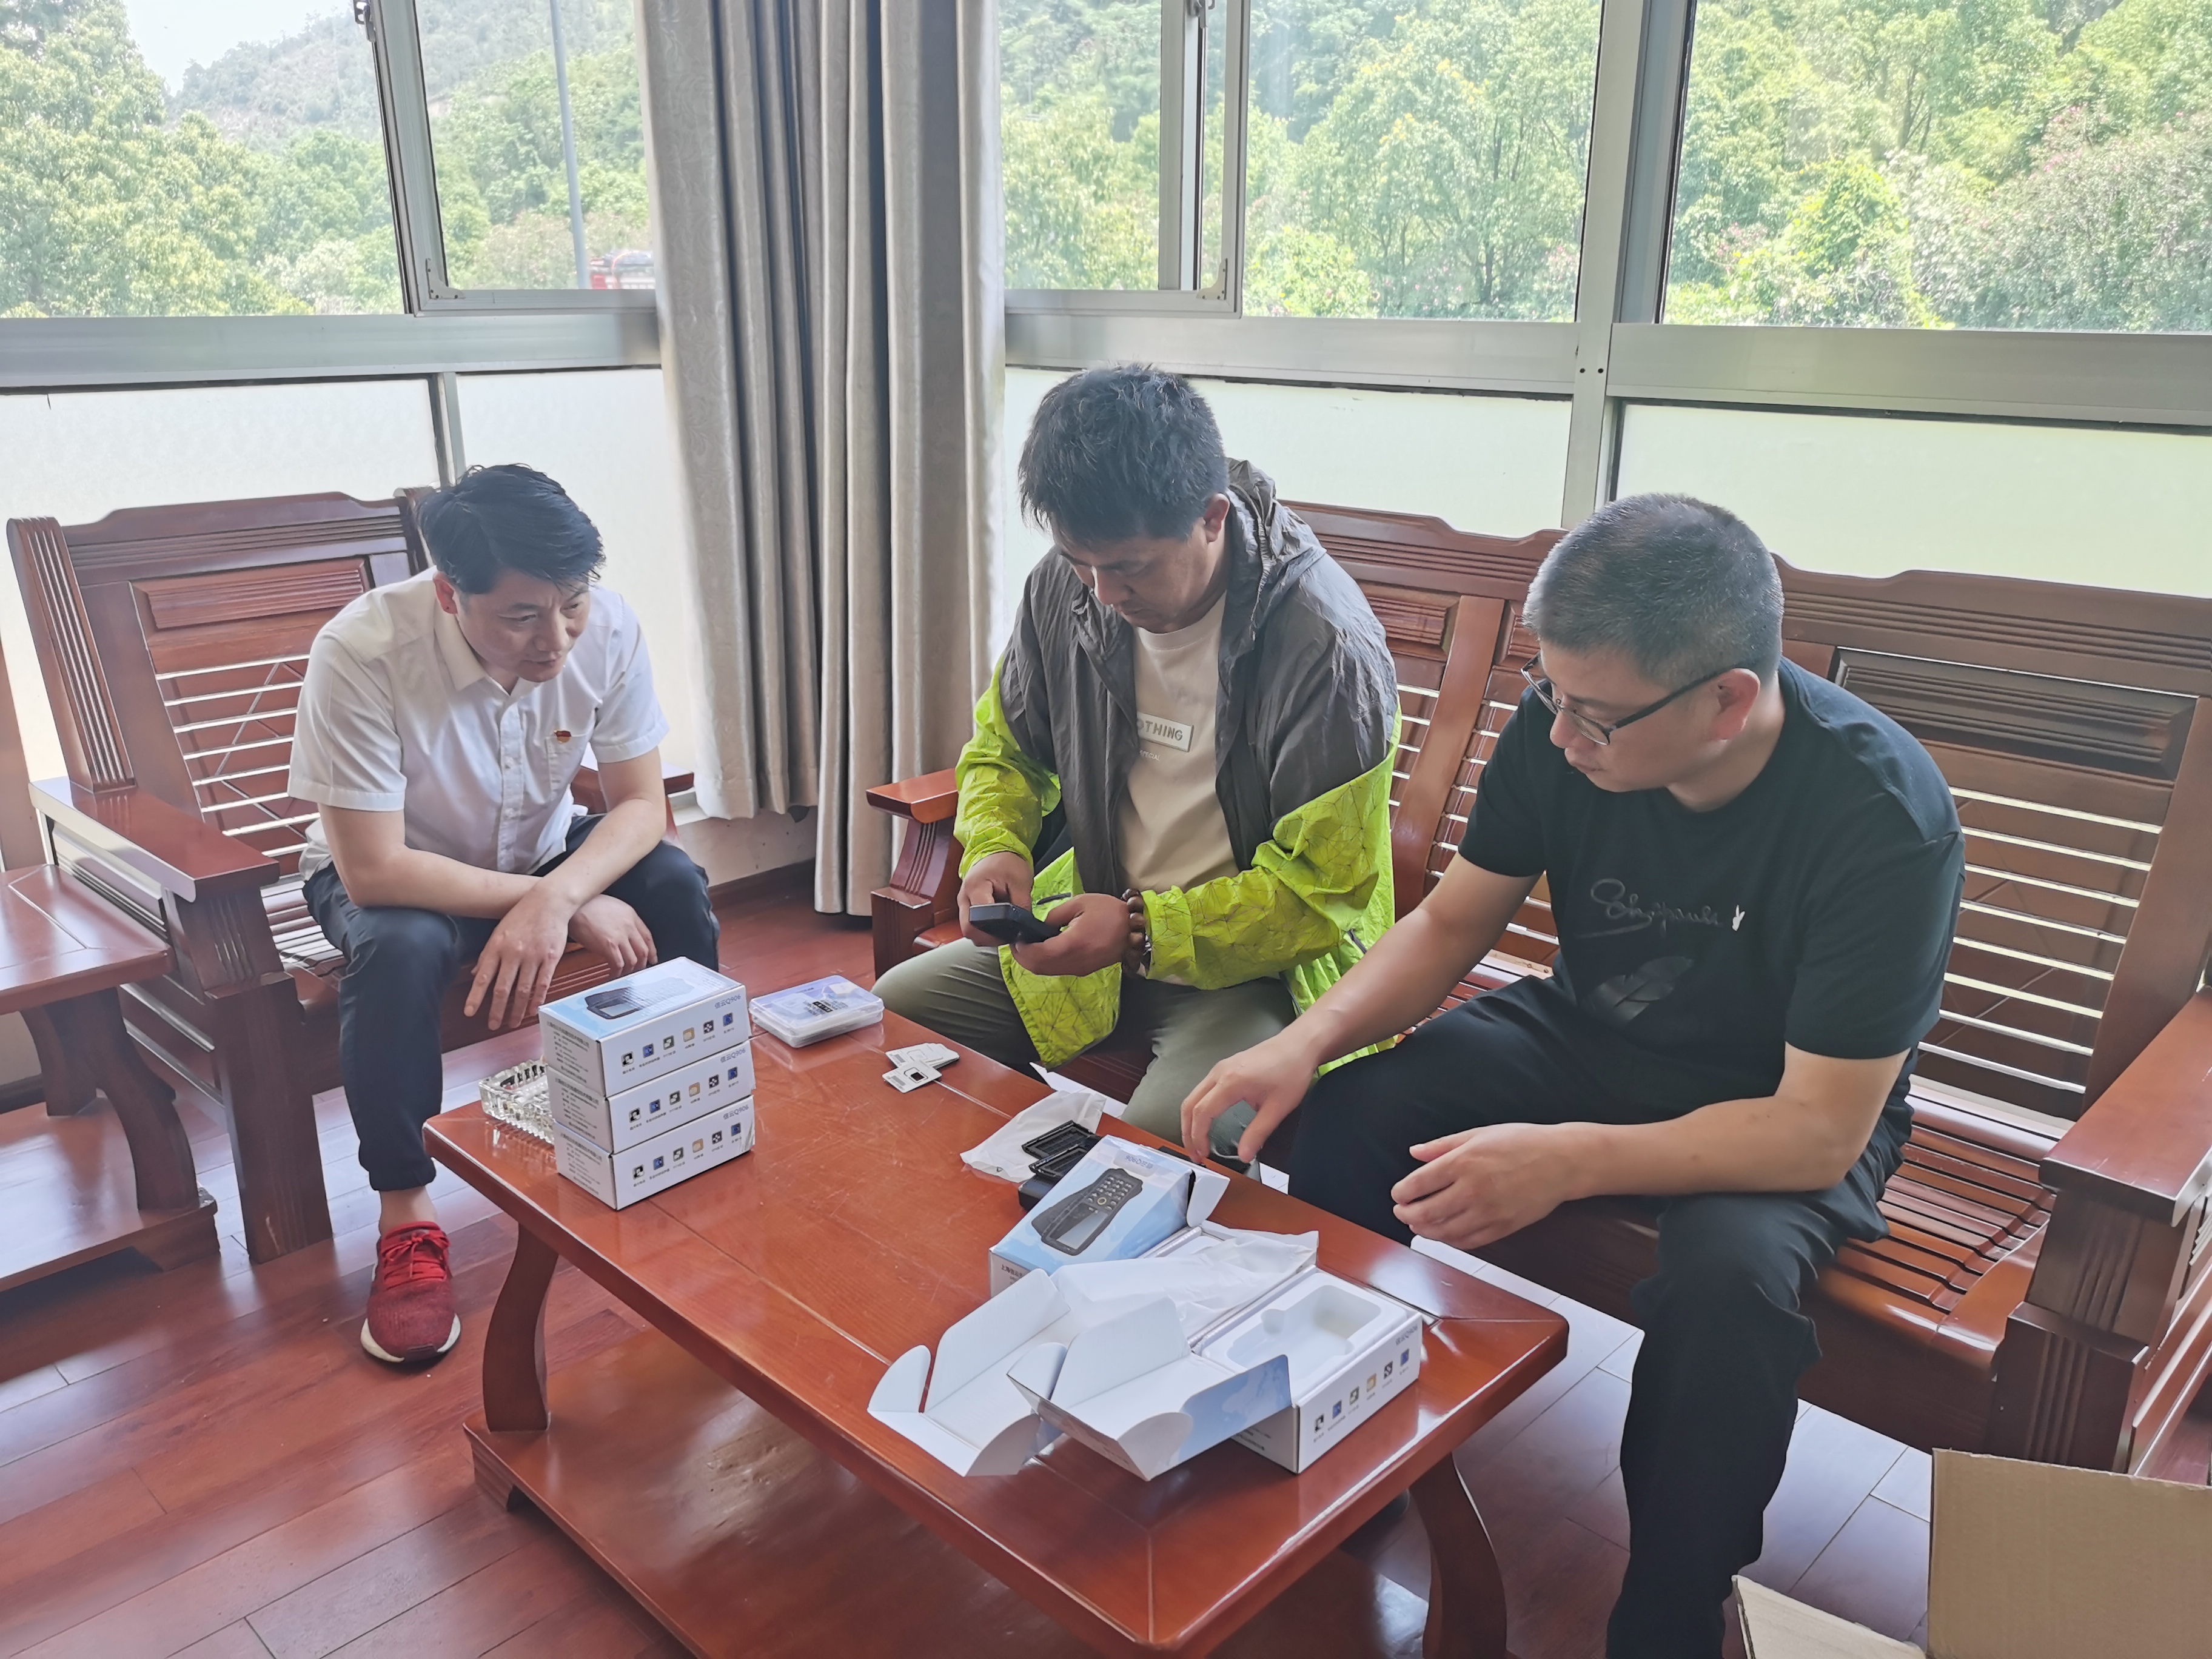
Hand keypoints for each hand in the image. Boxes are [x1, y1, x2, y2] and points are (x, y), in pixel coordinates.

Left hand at [467, 886, 575, 1030]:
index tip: (470, 1013)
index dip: (475, 997)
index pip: (483, 977)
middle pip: (503, 989)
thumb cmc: (522, 914)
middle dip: (497, 1011)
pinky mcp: (551, 958)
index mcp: (497, 947)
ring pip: (523, 990)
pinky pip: (543, 984)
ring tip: (513, 1023)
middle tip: (493, 1025)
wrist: (549, 901)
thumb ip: (487, 955)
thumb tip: (474, 973)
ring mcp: (533, 956)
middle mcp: (514, 953)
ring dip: (517, 1010)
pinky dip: (537, 1000)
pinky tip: (532, 1010)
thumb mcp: (498, 932)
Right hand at [569, 894, 655, 974]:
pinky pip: (618, 964)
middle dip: (643, 964)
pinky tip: (613, 974)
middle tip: (639, 970)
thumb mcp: (612, 907)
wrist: (574, 905)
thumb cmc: (586, 905)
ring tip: (623, 974)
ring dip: (629, 970)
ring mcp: (619, 936)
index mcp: (630, 915)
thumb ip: (621, 920)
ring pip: (633, 960)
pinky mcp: (608, 945)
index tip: (652, 958)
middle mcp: (628, 925)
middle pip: (643, 950)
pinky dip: (617, 972)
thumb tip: (623, 935)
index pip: (647, 937)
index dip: (652, 950)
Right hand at [957, 851, 1034, 945]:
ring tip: (1003, 929)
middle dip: (987, 937)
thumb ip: (1021, 906)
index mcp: (976, 888)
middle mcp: (964, 897)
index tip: (1009, 933)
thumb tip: (1022, 927)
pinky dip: (983, 929)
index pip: (977, 921)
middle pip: (968, 930)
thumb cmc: (1007, 862)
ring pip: (969, 929)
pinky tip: (997, 924)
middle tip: (1006, 936)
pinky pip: (972, 924)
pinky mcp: (967, 905)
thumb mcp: (1020, 882)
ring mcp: (963, 902)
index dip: (993, 933)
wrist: (996, 850)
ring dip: (985, 934)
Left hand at [1009, 891, 1132, 977]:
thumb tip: (1041, 927)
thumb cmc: (1110, 912)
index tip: (1015, 939)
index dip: (1022, 949)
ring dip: (1033, 962)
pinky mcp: (1084, 970)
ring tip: (1027, 946)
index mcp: (1073, 944)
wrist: (1135, 929)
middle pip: (1039, 968)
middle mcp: (1075, 962)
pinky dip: (1045, 963)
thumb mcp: (1080, 903)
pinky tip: (1043, 950)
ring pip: (1048, 972)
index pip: (1038, 954)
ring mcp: (1080, 969)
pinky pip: (1058, 970)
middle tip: (1016, 944)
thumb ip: (1055, 916)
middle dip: (1023, 958)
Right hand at [1180, 1025, 1325, 1163]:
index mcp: (1230, 1082)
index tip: (1203, 1155)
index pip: (1202, 1113)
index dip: (1198, 1137)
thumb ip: (1258, 1133)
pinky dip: (1199, 1108)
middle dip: (1188, 1132)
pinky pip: (1203, 1089)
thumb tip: (1244, 1155)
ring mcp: (1221, 1067)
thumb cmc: (1291, 1071)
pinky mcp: (1225, 1067)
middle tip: (1195, 1153)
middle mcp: (1220, 1072)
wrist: (1300, 1044)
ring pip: (1194, 1096)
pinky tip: (1207, 1121)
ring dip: (1191, 1120)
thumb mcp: (1278, 1107)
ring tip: (1199, 1141)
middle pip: (1189, 1104)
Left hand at [1389, 1123, 1582, 1249]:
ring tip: (1419, 1224)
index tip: (1398, 1194)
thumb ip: (1442, 1145)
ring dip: (1425, 1231)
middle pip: (1425, 1213)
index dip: (1401, 1194)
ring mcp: (1488, 1212)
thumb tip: (1415, 1153)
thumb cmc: (1523, 1143)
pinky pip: (1468, 1242)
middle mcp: (1472, 1190)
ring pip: (1443, 1232)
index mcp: (1463, 1162)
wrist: (1562, 1161)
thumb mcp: (1478, 1133)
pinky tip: (1444, 1233)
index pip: (1417, 1185)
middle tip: (1402, 1212)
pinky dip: (1450, 1241)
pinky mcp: (1502, 1228)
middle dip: (1406, 1215)